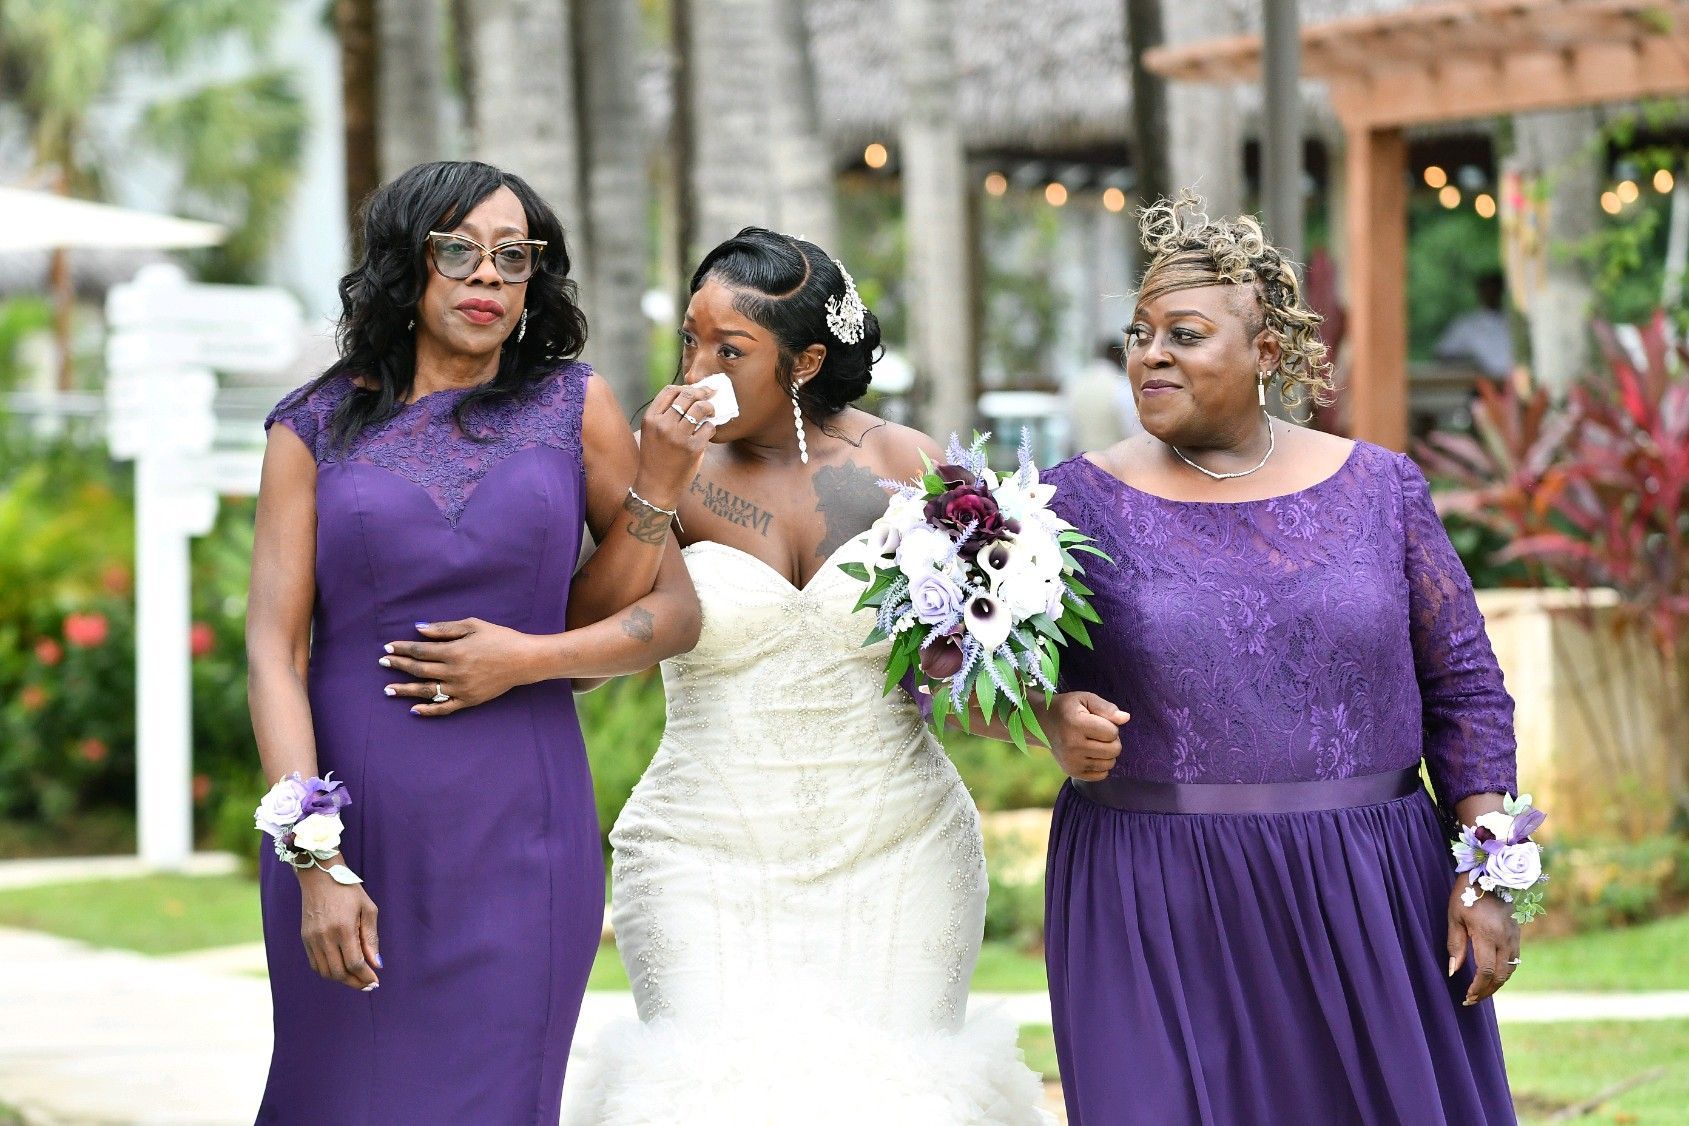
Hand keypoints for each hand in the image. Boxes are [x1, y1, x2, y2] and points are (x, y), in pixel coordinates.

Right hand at [298, 860, 379, 990]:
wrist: (320, 876)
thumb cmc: (348, 890)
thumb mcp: (367, 909)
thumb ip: (371, 938)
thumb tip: (376, 964)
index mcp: (343, 928)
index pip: (354, 963)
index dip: (366, 976)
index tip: (375, 982)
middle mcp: (324, 937)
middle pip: (339, 972)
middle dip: (355, 982)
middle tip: (368, 984)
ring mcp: (311, 939)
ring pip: (325, 972)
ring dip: (341, 979)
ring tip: (356, 978)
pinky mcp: (304, 938)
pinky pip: (315, 964)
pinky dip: (328, 972)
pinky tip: (340, 969)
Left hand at [380, 618, 536, 715]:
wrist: (525, 660)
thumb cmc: (500, 638)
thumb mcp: (473, 625)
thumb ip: (445, 629)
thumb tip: (419, 630)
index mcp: (454, 651)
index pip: (420, 650)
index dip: (402, 648)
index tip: (388, 647)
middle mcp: (454, 671)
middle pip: (418, 669)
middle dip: (398, 665)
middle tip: (382, 662)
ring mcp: (460, 688)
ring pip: (426, 690)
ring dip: (404, 690)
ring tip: (387, 689)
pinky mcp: (469, 700)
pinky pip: (444, 708)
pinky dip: (428, 710)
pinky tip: (414, 710)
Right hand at [635, 382, 718, 506]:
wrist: (655, 486)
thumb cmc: (655, 458)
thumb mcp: (651, 433)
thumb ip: (664, 415)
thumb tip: (690, 397)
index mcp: (650, 418)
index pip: (670, 391)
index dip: (685, 387)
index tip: (694, 390)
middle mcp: (663, 424)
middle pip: (687, 395)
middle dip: (702, 391)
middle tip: (710, 393)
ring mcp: (678, 436)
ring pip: (700, 408)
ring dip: (709, 407)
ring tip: (711, 412)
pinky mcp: (693, 448)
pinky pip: (708, 428)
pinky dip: (711, 427)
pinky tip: (708, 431)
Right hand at [1043, 691, 1128, 780]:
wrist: (1041, 723)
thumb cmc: (1067, 709)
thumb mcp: (1084, 699)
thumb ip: (1106, 707)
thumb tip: (1126, 718)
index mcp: (1076, 724)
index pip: (1112, 732)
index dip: (1110, 725)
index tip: (1098, 721)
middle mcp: (1073, 746)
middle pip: (1114, 750)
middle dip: (1112, 740)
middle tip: (1098, 733)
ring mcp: (1072, 762)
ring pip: (1110, 763)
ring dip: (1107, 753)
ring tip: (1094, 743)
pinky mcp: (1072, 772)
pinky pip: (1101, 775)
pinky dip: (1101, 765)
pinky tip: (1091, 754)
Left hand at [1447, 881, 1521, 1005]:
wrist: (1492, 873)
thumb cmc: (1467, 893)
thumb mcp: (1455, 916)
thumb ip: (1456, 945)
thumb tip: (1453, 971)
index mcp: (1488, 935)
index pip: (1487, 971)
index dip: (1478, 987)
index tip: (1467, 996)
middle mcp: (1505, 939)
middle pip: (1501, 976)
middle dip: (1487, 991)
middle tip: (1472, 1000)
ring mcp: (1514, 937)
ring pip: (1511, 970)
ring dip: (1497, 984)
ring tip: (1481, 991)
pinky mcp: (1518, 934)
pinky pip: (1514, 960)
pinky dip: (1505, 972)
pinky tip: (1493, 976)